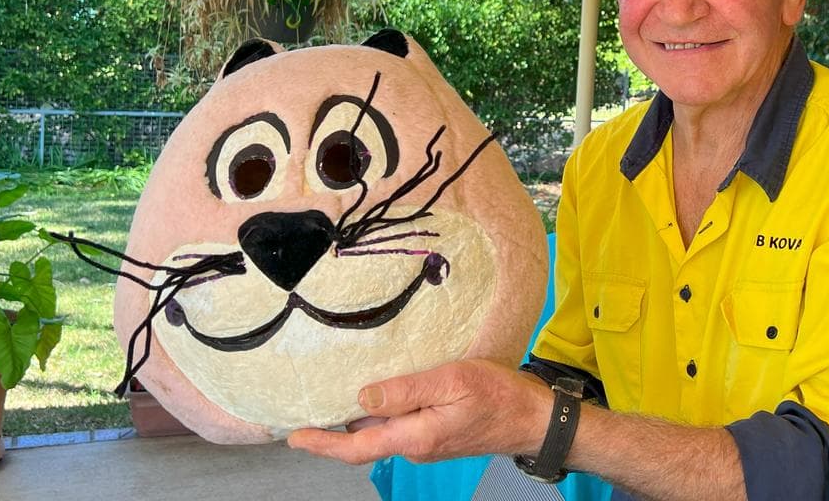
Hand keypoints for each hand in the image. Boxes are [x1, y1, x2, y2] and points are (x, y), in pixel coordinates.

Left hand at [288, 359, 551, 464]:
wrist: (534, 419)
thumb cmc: (498, 395)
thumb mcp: (451, 381)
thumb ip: (405, 390)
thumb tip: (362, 398)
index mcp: (415, 436)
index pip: (356, 448)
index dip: (322, 444)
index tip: (294, 436)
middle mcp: (416, 446)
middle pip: (364, 442)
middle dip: (332, 434)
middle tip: (303, 416)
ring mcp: (427, 443)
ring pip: (382, 434)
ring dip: (356, 424)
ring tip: (330, 403)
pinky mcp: (438, 435)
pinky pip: (400, 427)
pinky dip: (380, 417)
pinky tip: (375, 398)